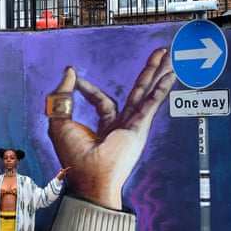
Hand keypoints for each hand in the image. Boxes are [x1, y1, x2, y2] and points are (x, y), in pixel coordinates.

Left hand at [46, 47, 174, 209]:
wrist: (88, 177)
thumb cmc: (72, 156)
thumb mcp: (59, 120)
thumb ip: (62, 95)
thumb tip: (69, 72)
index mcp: (105, 127)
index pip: (102, 100)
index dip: (88, 88)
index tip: (74, 77)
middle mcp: (122, 125)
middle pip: (137, 92)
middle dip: (147, 72)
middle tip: (158, 54)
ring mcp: (133, 126)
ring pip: (146, 92)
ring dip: (157, 73)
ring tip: (168, 54)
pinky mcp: (138, 127)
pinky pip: (151, 103)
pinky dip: (160, 88)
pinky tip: (170, 74)